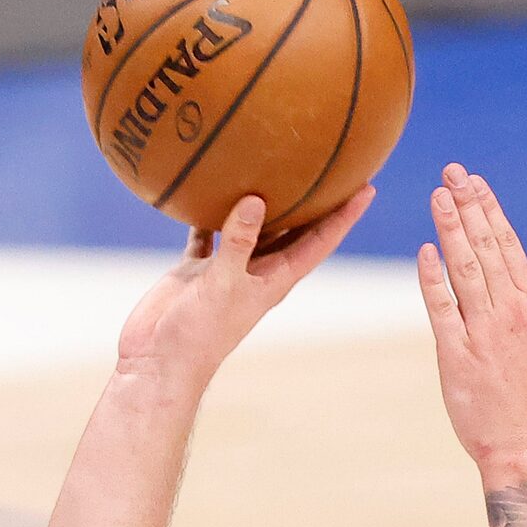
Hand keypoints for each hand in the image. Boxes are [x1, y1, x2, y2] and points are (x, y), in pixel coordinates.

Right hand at [116, 188, 373, 386]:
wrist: (160, 362)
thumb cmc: (198, 335)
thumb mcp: (223, 285)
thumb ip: (239, 242)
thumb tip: (257, 199)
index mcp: (275, 279)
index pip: (319, 242)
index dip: (344, 216)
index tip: (367, 186)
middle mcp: (256, 271)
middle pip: (293, 229)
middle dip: (313, 201)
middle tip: (332, 164)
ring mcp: (226, 269)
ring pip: (252, 226)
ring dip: (263, 200)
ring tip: (275, 165)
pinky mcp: (197, 268)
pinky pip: (208, 232)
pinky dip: (209, 212)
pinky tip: (209, 186)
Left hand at [418, 164, 526, 476]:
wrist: (525, 444)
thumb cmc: (526, 397)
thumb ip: (513, 306)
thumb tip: (494, 275)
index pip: (507, 245)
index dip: (488, 209)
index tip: (473, 180)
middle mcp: (510, 311)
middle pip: (487, 247)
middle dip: (468, 206)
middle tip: (451, 172)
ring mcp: (485, 332)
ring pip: (467, 269)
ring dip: (452, 229)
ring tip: (437, 197)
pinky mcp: (459, 356)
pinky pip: (444, 310)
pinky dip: (434, 279)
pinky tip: (426, 252)